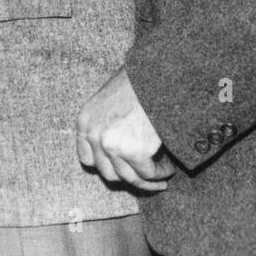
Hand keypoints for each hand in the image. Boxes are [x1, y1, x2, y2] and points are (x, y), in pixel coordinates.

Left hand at [76, 67, 175, 192]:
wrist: (154, 74)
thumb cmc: (136, 83)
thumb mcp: (108, 101)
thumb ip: (105, 125)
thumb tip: (116, 154)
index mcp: (85, 121)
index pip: (87, 159)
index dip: (105, 166)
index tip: (122, 168)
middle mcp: (95, 135)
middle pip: (108, 173)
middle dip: (128, 176)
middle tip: (145, 175)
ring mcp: (113, 145)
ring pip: (130, 178)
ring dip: (147, 181)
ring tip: (162, 178)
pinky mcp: (135, 152)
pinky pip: (149, 174)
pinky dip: (161, 174)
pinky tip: (170, 168)